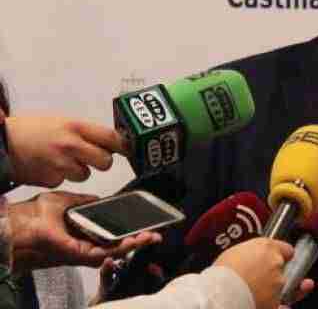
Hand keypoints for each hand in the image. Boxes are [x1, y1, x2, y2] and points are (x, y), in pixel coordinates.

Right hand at [4, 116, 126, 186]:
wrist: (0, 142)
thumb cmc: (30, 130)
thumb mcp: (60, 122)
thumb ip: (83, 132)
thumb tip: (109, 141)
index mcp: (75, 127)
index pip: (111, 138)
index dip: (123, 145)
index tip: (127, 149)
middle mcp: (70, 145)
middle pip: (105, 162)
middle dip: (102, 162)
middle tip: (92, 158)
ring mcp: (60, 164)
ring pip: (85, 175)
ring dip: (78, 171)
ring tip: (60, 160)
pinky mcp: (50, 180)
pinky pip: (64, 182)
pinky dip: (59, 177)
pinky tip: (46, 167)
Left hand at [7, 191, 160, 271]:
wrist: (23, 223)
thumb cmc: (37, 214)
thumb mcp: (69, 201)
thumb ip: (88, 203)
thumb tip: (103, 200)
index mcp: (85, 230)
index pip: (113, 231)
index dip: (131, 228)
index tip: (146, 222)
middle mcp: (87, 242)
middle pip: (120, 242)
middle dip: (141, 238)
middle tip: (157, 232)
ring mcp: (85, 250)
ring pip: (117, 249)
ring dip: (137, 243)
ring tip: (152, 236)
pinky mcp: (82, 255)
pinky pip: (107, 253)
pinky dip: (123, 247)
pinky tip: (135, 240)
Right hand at [214, 238, 313, 308]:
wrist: (219, 294)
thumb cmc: (221, 273)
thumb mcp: (236, 252)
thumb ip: (252, 253)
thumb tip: (253, 258)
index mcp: (267, 247)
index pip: (287, 250)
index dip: (280, 256)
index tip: (274, 260)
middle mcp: (276, 263)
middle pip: (280, 269)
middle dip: (270, 273)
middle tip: (253, 278)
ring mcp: (277, 283)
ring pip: (277, 286)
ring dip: (267, 288)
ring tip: (248, 291)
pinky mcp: (275, 301)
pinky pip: (275, 302)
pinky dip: (266, 302)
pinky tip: (251, 300)